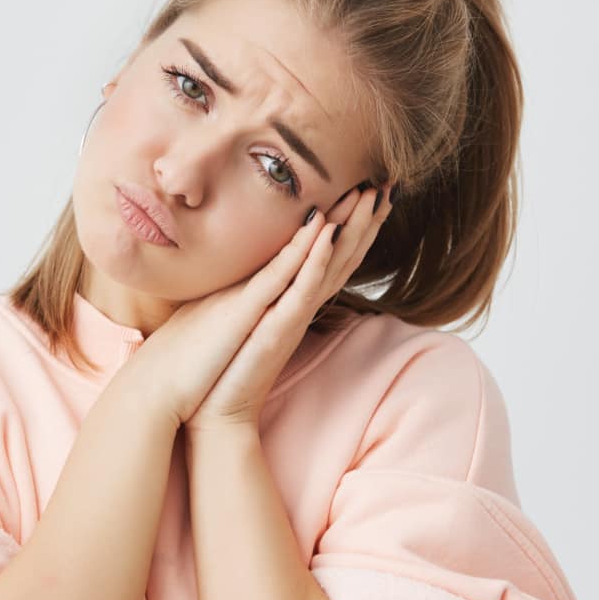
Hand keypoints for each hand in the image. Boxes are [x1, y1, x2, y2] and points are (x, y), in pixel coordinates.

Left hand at [184, 182, 393, 433]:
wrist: (212, 417)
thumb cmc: (221, 368)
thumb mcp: (241, 320)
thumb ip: (255, 295)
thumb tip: (253, 272)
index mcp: (292, 303)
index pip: (331, 257)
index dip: (353, 223)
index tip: (369, 188)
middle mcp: (300, 308)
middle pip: (342, 257)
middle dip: (365, 219)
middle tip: (386, 182)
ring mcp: (291, 319)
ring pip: (330, 268)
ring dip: (350, 230)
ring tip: (368, 195)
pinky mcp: (275, 331)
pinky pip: (301, 290)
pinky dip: (314, 260)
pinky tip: (326, 231)